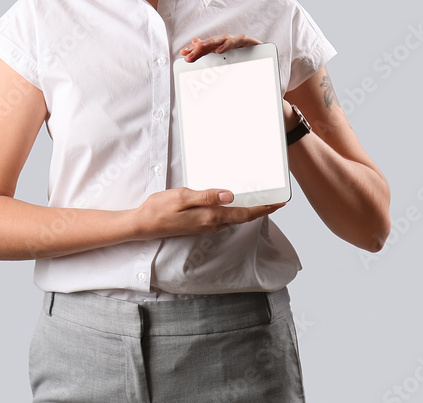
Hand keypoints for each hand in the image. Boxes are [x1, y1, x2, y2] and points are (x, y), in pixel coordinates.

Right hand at [132, 187, 284, 239]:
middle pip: (242, 217)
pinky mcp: (199, 225)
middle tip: (275, 200)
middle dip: (260, 209)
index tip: (279, 203)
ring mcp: (205, 226)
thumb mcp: (182, 196)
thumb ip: (207, 196)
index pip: (244, 213)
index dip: (263, 208)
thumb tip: (230, 195)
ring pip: (233, 219)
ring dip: (248, 211)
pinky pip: (223, 219)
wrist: (143, 224)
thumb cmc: (160, 209)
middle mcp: (211, 224)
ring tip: (258, 200)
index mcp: (210, 216)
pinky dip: (234, 212)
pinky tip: (233, 204)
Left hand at [180, 34, 261, 62]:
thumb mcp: (226, 58)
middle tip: (188, 54)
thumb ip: (209, 51)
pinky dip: (227, 45)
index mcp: (221, 45)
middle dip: (198, 47)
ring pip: (221, 40)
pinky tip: (219, 50)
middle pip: (211, 42)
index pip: (205, 46)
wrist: (266, 57)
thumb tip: (193, 41)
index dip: (194, 49)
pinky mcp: (249, 42)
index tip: (183, 53)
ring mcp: (238, 40)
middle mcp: (228, 41)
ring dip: (209, 44)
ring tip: (199, 48)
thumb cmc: (245, 57)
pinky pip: (237, 41)